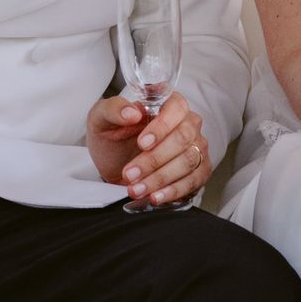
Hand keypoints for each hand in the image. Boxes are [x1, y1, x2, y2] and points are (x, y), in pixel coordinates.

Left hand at [87, 91, 211, 206]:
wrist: (114, 163)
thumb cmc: (112, 136)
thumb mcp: (102, 119)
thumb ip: (113, 109)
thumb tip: (131, 112)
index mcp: (169, 105)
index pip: (176, 108)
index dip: (161, 127)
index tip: (142, 143)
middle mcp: (188, 124)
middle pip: (182, 139)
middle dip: (154, 160)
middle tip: (131, 173)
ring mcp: (196, 147)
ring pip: (188, 162)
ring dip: (160, 179)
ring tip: (136, 188)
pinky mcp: (199, 170)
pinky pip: (193, 181)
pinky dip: (173, 191)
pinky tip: (155, 196)